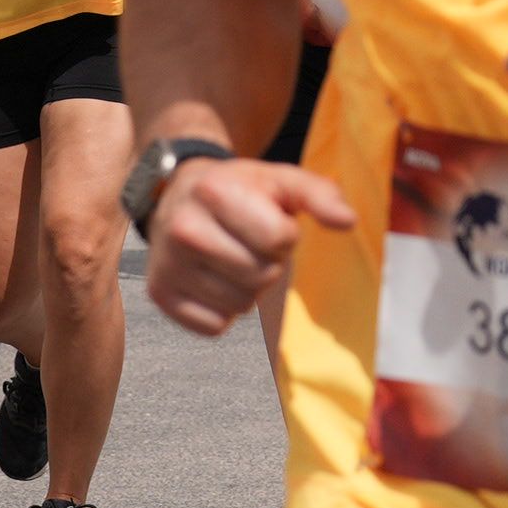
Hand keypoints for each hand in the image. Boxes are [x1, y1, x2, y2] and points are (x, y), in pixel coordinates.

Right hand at [142, 153, 352, 337]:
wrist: (175, 194)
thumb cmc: (238, 190)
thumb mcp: (280, 180)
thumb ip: (320, 195)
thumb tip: (347, 222)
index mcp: (214, 191)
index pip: (280, 239)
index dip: (284, 234)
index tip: (266, 220)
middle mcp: (184, 228)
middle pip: (263, 276)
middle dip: (267, 262)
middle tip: (247, 242)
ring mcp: (168, 264)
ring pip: (241, 305)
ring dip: (247, 288)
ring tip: (229, 259)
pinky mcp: (160, 294)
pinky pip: (215, 326)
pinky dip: (222, 310)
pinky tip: (212, 279)